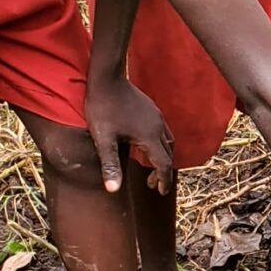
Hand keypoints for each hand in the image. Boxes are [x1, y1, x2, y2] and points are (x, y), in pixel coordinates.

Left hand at [85, 76, 173, 194]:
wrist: (106, 78)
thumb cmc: (102, 108)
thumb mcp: (103, 139)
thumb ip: (110, 164)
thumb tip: (113, 190)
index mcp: (149, 136)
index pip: (163, 164)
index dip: (163, 180)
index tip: (160, 192)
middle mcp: (157, 127)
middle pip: (169, 154)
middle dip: (163, 171)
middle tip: (152, 183)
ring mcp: (156, 116)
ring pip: (168, 141)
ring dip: (163, 156)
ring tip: (151, 166)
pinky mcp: (151, 109)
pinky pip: (163, 131)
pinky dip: (160, 143)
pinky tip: (145, 144)